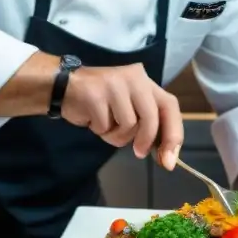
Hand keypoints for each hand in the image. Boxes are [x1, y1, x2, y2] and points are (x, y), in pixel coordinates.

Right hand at [62, 63, 182, 169]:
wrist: (64, 86)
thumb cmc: (101, 102)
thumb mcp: (130, 109)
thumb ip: (149, 127)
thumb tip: (168, 158)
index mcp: (146, 81)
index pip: (170, 106)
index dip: (174, 134)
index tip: (169, 160)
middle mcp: (134, 78)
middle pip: (151, 117)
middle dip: (146, 140)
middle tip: (139, 152)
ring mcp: (114, 84)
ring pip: (128, 125)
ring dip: (116, 135)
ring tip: (105, 125)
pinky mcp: (95, 94)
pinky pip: (106, 126)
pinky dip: (100, 131)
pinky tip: (92, 119)